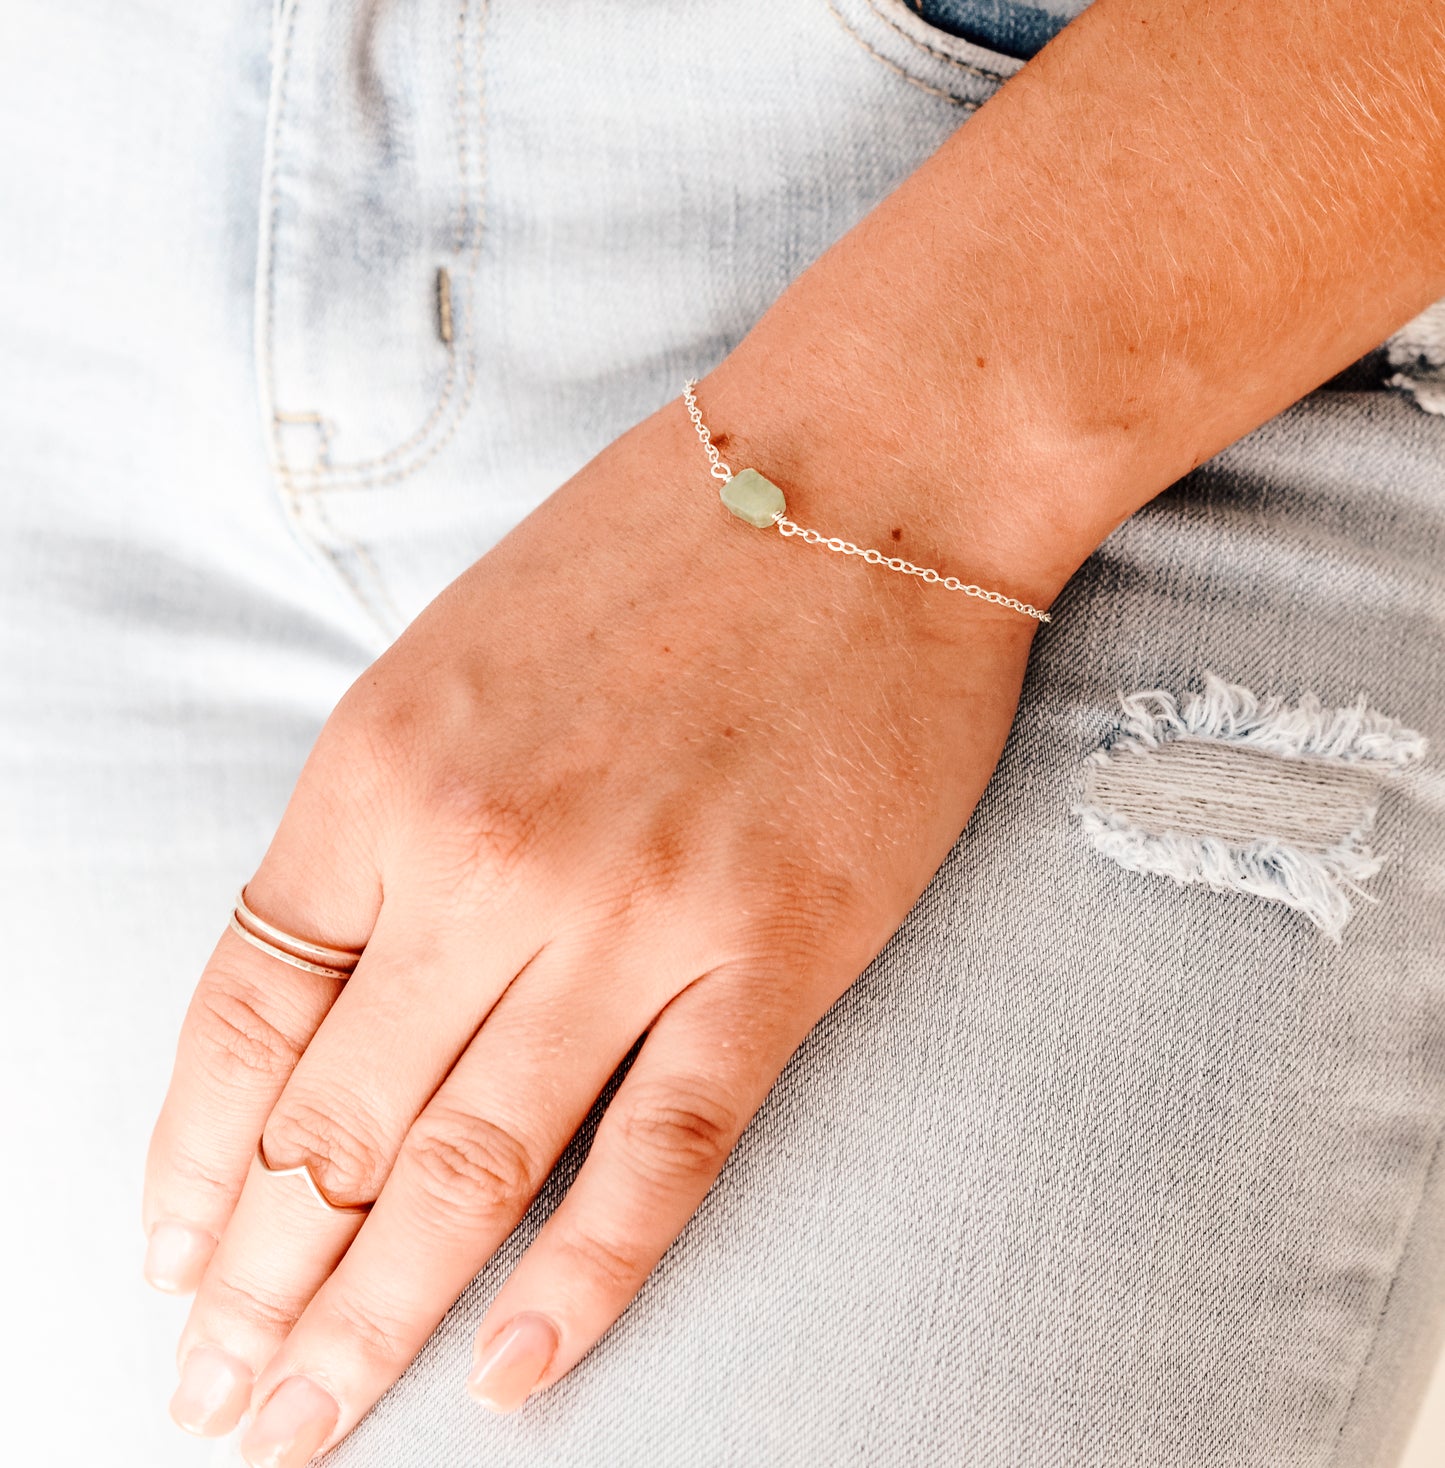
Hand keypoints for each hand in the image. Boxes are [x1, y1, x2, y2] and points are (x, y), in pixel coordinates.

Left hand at [142, 377, 1042, 1462]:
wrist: (864, 469)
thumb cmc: (660, 542)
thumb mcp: (458, 652)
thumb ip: (389, 820)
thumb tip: (342, 983)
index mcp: (383, 768)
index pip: (242, 1018)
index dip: (190, 1168)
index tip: (172, 1267)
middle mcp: (486, 857)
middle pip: (337, 1124)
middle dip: (262, 1285)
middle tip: (221, 1403)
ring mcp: (634, 913)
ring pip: (474, 1167)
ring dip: (375, 1317)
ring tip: (308, 1423)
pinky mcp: (775, 951)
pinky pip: (662, 1154)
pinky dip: (585, 1279)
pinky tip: (519, 1372)